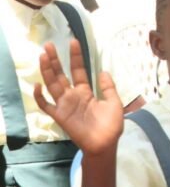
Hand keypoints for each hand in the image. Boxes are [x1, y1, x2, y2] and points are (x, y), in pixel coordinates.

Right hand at [33, 41, 122, 155]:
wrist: (105, 144)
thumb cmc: (111, 125)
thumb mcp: (114, 102)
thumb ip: (108, 87)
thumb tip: (103, 71)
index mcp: (86, 92)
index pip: (78, 70)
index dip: (76, 57)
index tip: (73, 41)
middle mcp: (73, 96)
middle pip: (61, 74)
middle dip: (55, 60)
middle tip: (49, 45)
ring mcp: (65, 105)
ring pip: (52, 85)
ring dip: (47, 71)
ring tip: (43, 56)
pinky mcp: (60, 116)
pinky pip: (46, 105)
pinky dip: (40, 96)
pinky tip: (38, 85)